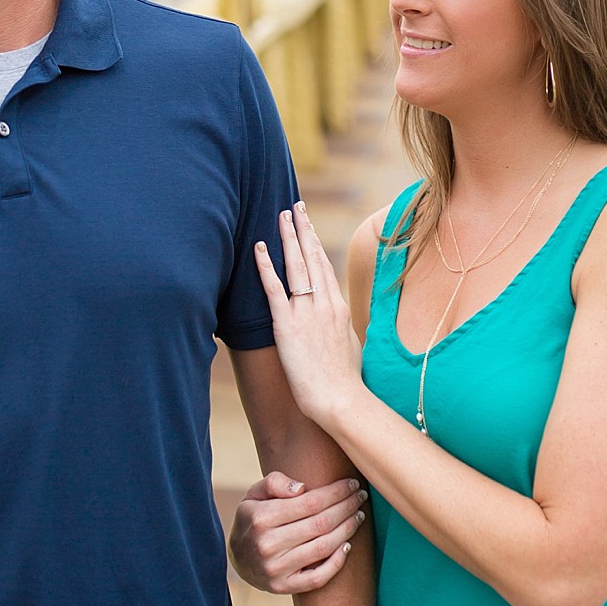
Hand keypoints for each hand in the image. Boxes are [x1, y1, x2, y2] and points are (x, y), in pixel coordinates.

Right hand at [231, 472, 367, 593]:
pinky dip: (337, 562)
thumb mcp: (254, 495)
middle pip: (321, 523)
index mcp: (261, 518)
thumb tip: (301, 488)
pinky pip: (318, 578)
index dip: (336, 492)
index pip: (310, 502)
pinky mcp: (283, 587)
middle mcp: (268, 545)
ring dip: (347, 530)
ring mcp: (276, 569)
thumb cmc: (253, 520)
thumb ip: (274, 483)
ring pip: (323, 548)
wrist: (236, 559)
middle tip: (360, 497)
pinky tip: (347, 545)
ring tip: (358, 516)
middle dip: (347, 507)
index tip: (352, 483)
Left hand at [253, 204, 365, 429]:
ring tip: (280, 216)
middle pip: (313, 257)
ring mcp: (306, 312)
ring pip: (296, 265)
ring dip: (288, 238)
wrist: (340, 398)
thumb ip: (339, 328)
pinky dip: (265, 266)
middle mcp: (325, 304)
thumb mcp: (349, 346)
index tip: (309, 226)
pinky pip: (274, 289)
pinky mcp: (287, 325)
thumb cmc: (345, 381)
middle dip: (303, 230)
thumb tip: (336, 323)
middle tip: (295, 207)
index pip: (325, 267)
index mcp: (339, 307)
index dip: (316, 244)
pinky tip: (257, 247)